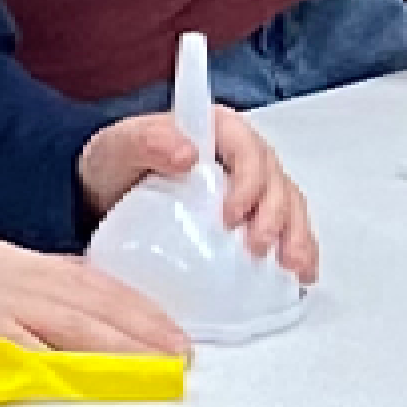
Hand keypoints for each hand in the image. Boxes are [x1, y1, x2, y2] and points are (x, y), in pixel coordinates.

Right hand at [0, 220, 187, 356]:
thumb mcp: (29, 274)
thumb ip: (67, 294)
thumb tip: (112, 316)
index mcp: (55, 273)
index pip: (114, 294)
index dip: (151, 317)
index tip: (182, 340)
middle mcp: (43, 287)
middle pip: (104, 311)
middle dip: (146, 336)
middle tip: (182, 361)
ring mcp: (14, 307)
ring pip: (76, 330)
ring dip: (117, 352)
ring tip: (149, 374)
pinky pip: (24, 351)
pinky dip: (53, 365)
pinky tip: (78, 382)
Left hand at [79, 105, 319, 282]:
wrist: (105, 202)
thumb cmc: (114, 166)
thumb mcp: (117, 147)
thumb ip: (147, 141)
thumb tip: (187, 154)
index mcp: (217, 131)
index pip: (248, 149)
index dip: (249, 181)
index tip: (230, 216)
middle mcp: (241, 156)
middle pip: (275, 180)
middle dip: (275, 215)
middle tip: (256, 247)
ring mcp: (250, 188)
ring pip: (289, 204)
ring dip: (295, 235)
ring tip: (291, 265)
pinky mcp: (252, 218)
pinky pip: (287, 229)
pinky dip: (300, 250)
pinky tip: (301, 275)